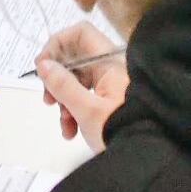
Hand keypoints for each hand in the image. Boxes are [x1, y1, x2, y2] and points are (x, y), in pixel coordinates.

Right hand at [35, 21, 128, 151]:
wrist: (147, 157)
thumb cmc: (119, 129)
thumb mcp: (86, 110)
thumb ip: (63, 86)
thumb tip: (44, 64)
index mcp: (110, 62)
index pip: (81, 34)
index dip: (58, 44)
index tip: (43, 66)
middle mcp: (111, 69)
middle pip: (75, 62)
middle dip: (57, 82)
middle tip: (48, 101)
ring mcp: (112, 86)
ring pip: (78, 84)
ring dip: (64, 103)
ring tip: (66, 126)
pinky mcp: (110, 102)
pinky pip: (86, 99)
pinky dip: (75, 113)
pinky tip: (72, 132)